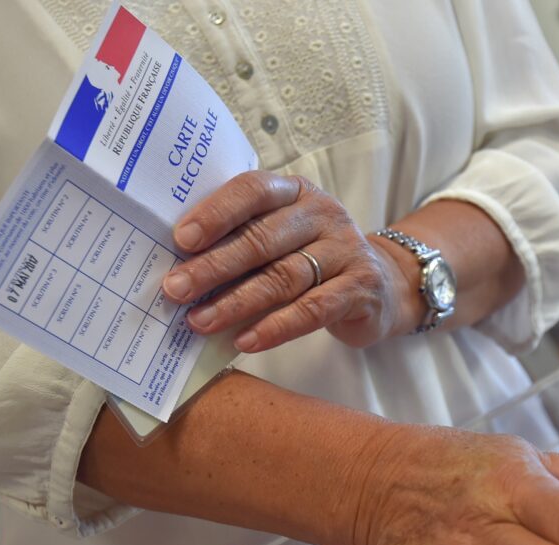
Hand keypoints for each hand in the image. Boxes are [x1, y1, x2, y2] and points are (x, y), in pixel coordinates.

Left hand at [161, 171, 414, 350]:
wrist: (382, 286)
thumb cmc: (314, 259)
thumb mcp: (283, 237)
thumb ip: (243, 240)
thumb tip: (180, 267)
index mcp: (295, 192)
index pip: (253, 191)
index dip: (217, 213)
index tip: (181, 240)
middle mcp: (323, 215)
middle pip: (262, 239)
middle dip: (214, 266)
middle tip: (176, 289)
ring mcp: (346, 250)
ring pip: (283, 277)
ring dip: (236, 302)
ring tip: (200, 322)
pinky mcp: (361, 288)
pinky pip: (313, 309)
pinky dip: (276, 327)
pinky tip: (246, 340)